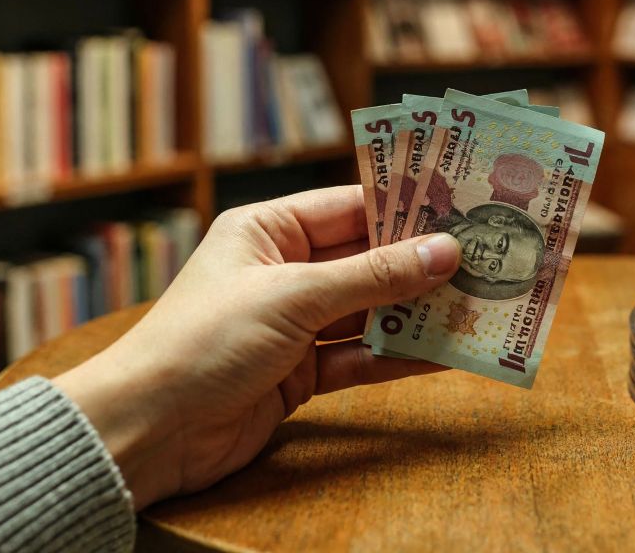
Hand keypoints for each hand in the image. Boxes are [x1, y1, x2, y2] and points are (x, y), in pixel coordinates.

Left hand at [53, 186, 460, 508]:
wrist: (148, 430)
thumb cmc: (202, 342)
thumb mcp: (294, 297)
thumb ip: (373, 276)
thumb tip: (445, 251)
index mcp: (266, 231)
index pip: (349, 207)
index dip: (406, 207)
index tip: (463, 204)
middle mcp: (282, 272)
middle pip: (367, 260)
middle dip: (422, 263)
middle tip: (487, 256)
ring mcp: (292, 325)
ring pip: (370, 311)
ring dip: (418, 312)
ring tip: (479, 304)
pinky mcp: (299, 374)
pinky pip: (360, 357)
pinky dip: (398, 356)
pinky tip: (444, 353)